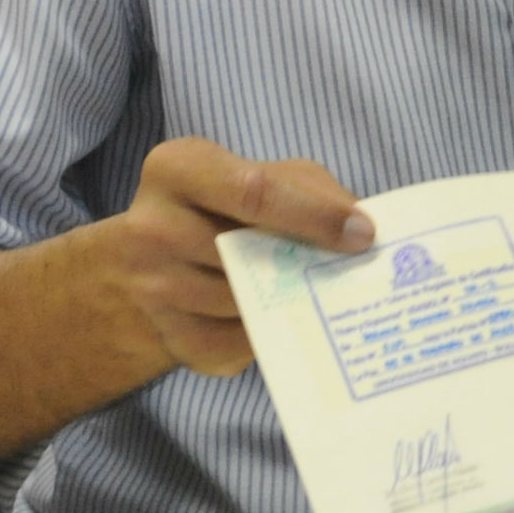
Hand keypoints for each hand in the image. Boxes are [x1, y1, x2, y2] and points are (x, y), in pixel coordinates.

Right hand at [92, 136, 373, 376]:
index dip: (315, 215)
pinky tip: (283, 314)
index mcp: (175, 169)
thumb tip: (359, 227)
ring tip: (312, 285)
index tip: (363, 234)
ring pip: (252, 302)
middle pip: (252, 254)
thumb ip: (308, 188)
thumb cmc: (224, 208)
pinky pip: (245, 343)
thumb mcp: (261, 175)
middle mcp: (150, 228)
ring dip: (294, 298)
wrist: (150, 267)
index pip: (253, 191)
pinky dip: (276, 331)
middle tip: (356, 267)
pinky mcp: (174, 339)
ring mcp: (153, 289)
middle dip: (309, 262)